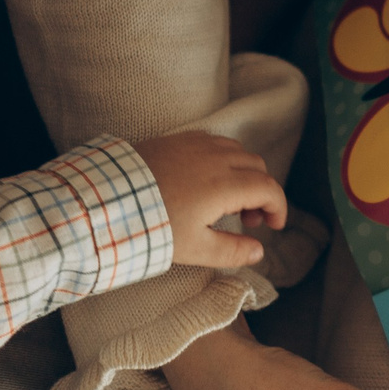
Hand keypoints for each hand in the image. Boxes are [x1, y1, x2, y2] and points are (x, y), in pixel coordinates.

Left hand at [133, 132, 286, 269]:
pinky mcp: (178, 139)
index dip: (278, 207)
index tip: (273, 226)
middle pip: (257, 166)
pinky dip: (224, 159)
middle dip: (262, 192)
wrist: (109, 199)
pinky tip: (207, 180)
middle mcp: (216, 158)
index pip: (269, 188)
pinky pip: (215, 142)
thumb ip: (232, 251)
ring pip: (237, 150)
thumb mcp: (194, 248)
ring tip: (228, 200)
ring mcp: (196, 144)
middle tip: (248, 219)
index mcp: (225, 184)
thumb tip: (258, 250)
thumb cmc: (152, 226)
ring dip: (244, 173)